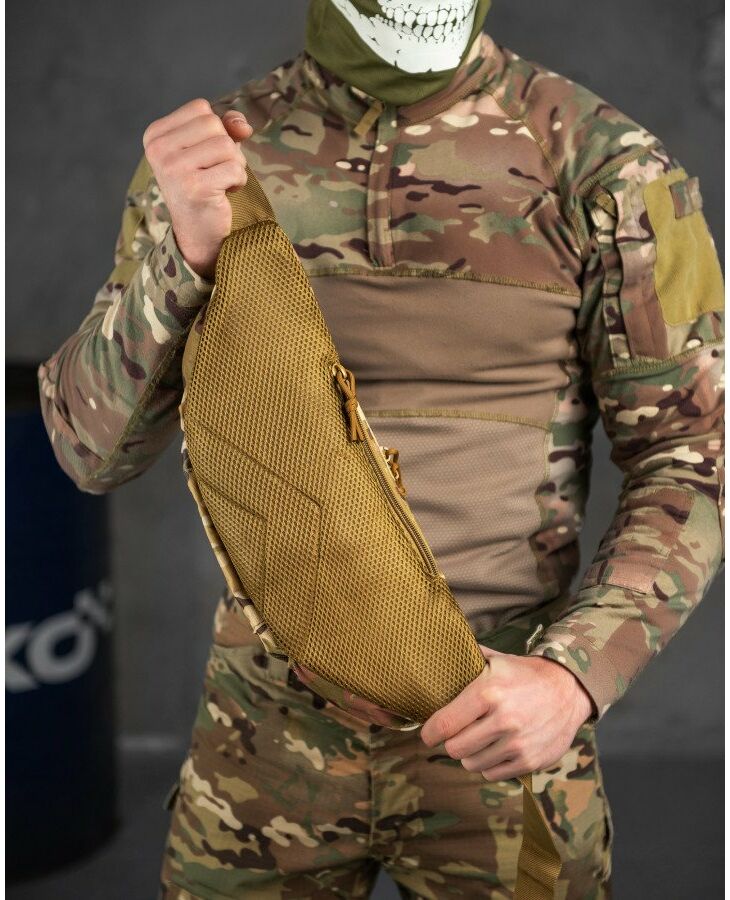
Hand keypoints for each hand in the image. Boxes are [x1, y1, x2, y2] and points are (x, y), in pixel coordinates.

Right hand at [142, 98, 253, 279]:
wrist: (198, 233)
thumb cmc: (205, 185)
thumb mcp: (210, 149)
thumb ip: (226, 126)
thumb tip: (243, 126)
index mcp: (155, 135)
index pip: (200, 109)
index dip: (216, 130)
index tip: (206, 157)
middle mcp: (158, 150)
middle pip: (213, 123)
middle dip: (227, 147)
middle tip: (217, 171)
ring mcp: (174, 169)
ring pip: (226, 144)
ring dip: (235, 165)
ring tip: (222, 182)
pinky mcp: (194, 187)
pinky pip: (234, 168)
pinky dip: (239, 180)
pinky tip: (226, 193)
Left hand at [420, 645, 594, 780]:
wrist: (568, 689)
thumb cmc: (524, 674)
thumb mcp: (496, 660)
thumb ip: (467, 661)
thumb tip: (437, 657)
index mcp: (489, 692)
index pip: (445, 724)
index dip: (430, 733)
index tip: (427, 734)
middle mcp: (503, 720)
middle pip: (455, 749)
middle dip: (451, 742)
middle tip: (455, 735)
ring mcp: (518, 744)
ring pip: (472, 764)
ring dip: (470, 755)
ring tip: (477, 741)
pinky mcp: (530, 761)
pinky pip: (493, 774)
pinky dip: (489, 765)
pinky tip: (494, 749)